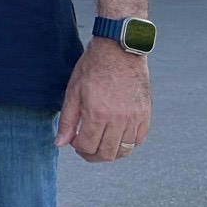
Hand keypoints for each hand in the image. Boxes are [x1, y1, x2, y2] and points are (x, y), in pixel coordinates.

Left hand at [56, 37, 149, 162]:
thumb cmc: (93, 68)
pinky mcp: (145, 113)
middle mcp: (119, 119)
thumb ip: (67, 121)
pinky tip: (117, 136)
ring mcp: (135, 117)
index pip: (88, 147)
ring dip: (111, 152)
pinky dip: (128, 143)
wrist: (119, 51)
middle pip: (107, 154)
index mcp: (97, 114)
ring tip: (101, 143)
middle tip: (86, 148)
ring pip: (125, 150)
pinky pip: (139, 139)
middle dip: (93, 156)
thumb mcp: (72, 92)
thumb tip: (61, 143)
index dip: (78, 148)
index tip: (75, 141)